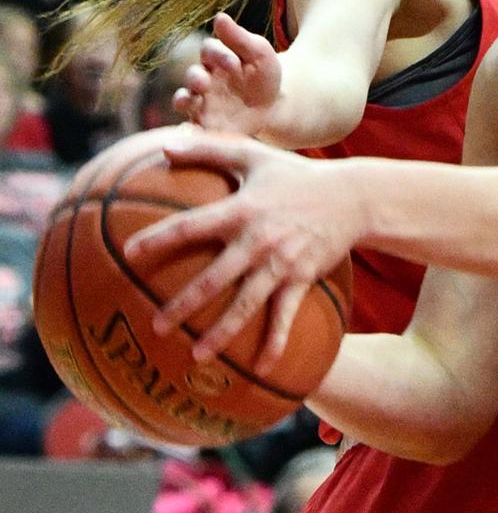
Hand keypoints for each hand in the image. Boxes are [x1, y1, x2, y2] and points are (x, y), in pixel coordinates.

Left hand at [123, 133, 363, 372]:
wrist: (352, 196)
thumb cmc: (297, 175)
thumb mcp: (255, 156)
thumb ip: (209, 150)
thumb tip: (164, 144)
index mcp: (242, 210)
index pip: (193, 225)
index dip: (160, 239)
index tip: (129, 254)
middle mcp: (258, 239)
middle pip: (214, 277)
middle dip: (184, 304)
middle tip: (157, 325)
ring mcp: (281, 262)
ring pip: (246, 303)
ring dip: (222, 331)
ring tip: (197, 355)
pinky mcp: (302, 278)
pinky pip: (285, 315)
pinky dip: (275, 341)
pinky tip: (263, 367)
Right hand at [173, 13, 282, 135]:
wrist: (275, 106)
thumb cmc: (264, 74)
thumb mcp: (258, 53)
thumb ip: (239, 37)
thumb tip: (220, 16)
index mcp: (215, 58)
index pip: (209, 50)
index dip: (218, 54)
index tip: (235, 63)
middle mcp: (204, 79)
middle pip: (192, 75)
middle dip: (196, 78)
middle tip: (204, 81)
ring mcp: (202, 103)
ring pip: (184, 100)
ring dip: (185, 100)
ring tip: (190, 101)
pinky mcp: (205, 124)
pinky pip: (191, 127)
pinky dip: (188, 130)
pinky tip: (191, 132)